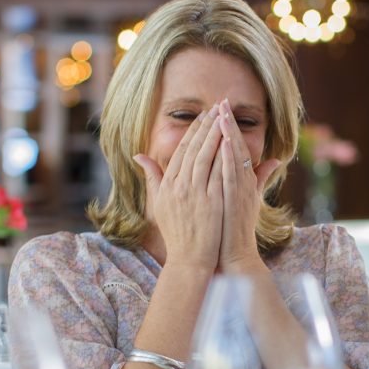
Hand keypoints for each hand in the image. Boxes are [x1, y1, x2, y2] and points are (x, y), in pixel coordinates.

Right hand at [133, 105, 224, 270]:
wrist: (189, 259)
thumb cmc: (177, 233)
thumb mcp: (159, 203)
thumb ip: (151, 177)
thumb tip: (138, 156)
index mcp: (167, 185)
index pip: (180, 151)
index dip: (192, 131)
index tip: (202, 116)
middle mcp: (178, 186)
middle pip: (193, 149)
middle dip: (205, 126)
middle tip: (216, 108)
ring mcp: (194, 194)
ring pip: (204, 157)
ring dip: (214, 135)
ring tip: (224, 118)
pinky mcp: (210, 202)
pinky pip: (217, 174)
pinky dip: (222, 156)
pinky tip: (230, 142)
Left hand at [217, 99, 280, 272]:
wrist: (235, 253)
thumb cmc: (236, 228)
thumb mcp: (249, 198)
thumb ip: (260, 177)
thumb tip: (274, 159)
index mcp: (243, 179)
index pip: (235, 147)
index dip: (229, 127)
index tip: (222, 108)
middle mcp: (243, 182)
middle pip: (236, 146)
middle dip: (228, 123)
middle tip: (222, 101)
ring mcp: (240, 190)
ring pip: (234, 157)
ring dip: (228, 135)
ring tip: (221, 114)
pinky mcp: (234, 200)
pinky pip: (230, 175)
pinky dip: (227, 158)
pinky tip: (222, 143)